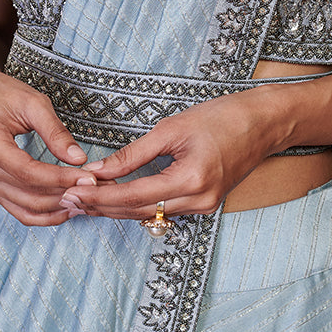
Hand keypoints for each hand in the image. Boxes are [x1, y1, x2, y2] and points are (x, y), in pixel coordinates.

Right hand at [0, 63, 93, 225]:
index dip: (61, 178)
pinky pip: (17, 209)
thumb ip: (55, 132)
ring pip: (25, 207)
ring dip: (57, 208)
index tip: (89, 178)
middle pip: (28, 194)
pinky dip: (43, 214)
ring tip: (86, 202)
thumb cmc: (0, 92)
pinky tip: (65, 209)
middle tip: (96, 190)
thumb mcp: (32, 102)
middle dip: (65, 194)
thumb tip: (79, 159)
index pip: (29, 172)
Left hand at [58, 92, 276, 220]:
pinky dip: (137, 205)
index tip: (72, 190)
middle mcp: (198, 201)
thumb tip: (98, 169)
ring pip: (149, 215)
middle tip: (67, 200)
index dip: (100, 196)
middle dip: (102, 207)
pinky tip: (114, 199)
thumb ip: (133, 153)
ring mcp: (204, 206)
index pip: (133, 195)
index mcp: (191, 180)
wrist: (264, 123)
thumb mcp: (172, 128)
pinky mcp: (204, 204)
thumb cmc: (222, 116)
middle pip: (138, 212)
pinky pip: (163, 210)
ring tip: (83, 201)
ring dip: (116, 209)